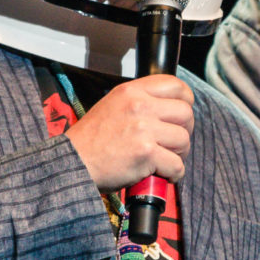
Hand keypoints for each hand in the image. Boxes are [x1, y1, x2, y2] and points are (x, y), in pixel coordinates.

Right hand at [66, 74, 193, 189]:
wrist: (73, 162)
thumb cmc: (91, 140)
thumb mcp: (112, 105)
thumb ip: (138, 102)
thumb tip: (167, 110)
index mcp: (132, 91)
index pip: (175, 85)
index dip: (186, 100)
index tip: (183, 113)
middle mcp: (140, 106)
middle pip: (185, 114)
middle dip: (185, 131)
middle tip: (174, 143)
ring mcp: (144, 129)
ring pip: (184, 140)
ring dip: (179, 154)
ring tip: (165, 160)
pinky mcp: (146, 153)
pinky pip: (176, 165)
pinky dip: (173, 173)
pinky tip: (163, 174)